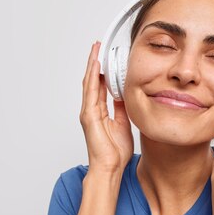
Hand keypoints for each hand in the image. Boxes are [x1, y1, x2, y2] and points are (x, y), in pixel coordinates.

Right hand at [80, 41, 133, 174]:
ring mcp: (88, 112)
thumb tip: (125, 96)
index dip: (102, 70)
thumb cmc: (115, 152)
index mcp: (99, 111)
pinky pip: (91, 92)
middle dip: (95, 63)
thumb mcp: (124, 124)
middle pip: (92, 80)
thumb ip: (122, 109)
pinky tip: (96, 67)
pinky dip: (93, 78)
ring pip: (89, 83)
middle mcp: (91, 110)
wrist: (110, 168)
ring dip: (92, 65)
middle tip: (98, 46)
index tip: (107, 56)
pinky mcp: (89, 116)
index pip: (100, 86)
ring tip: (96, 50)